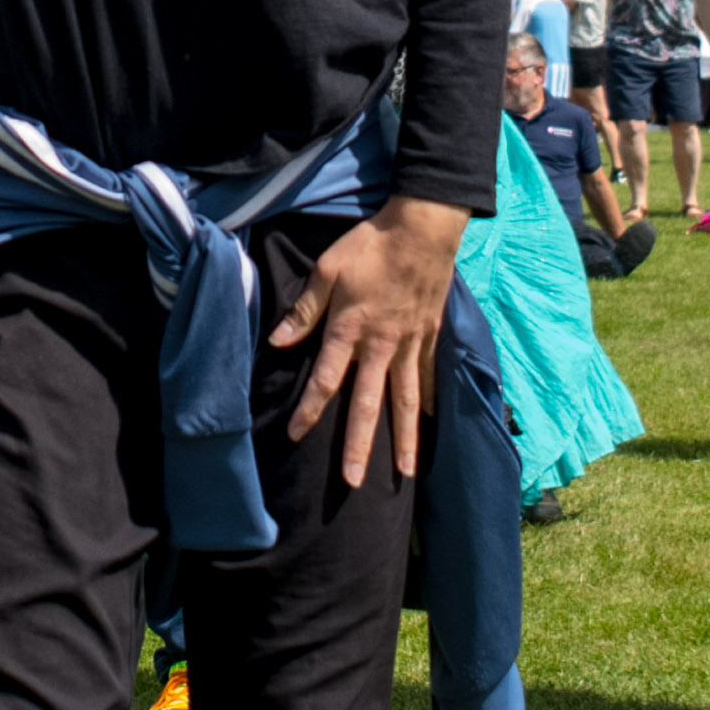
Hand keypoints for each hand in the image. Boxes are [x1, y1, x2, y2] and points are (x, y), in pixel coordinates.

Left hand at [270, 199, 466, 485]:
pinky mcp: (431, 336)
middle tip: (354, 481)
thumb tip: (277, 343)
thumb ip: (303, 311)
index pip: (325, 381)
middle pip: (368, 404)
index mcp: (350, 331)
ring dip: (405, 439)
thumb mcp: (327, 271)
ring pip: (406, 401)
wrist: (422, 229)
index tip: (294, 435)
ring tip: (405, 473)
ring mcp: (410, 345)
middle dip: (360, 446)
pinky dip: (431, 403)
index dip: (309, 410)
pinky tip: (430, 425)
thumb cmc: (369, 246)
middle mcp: (381, 347)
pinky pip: (430, 377)